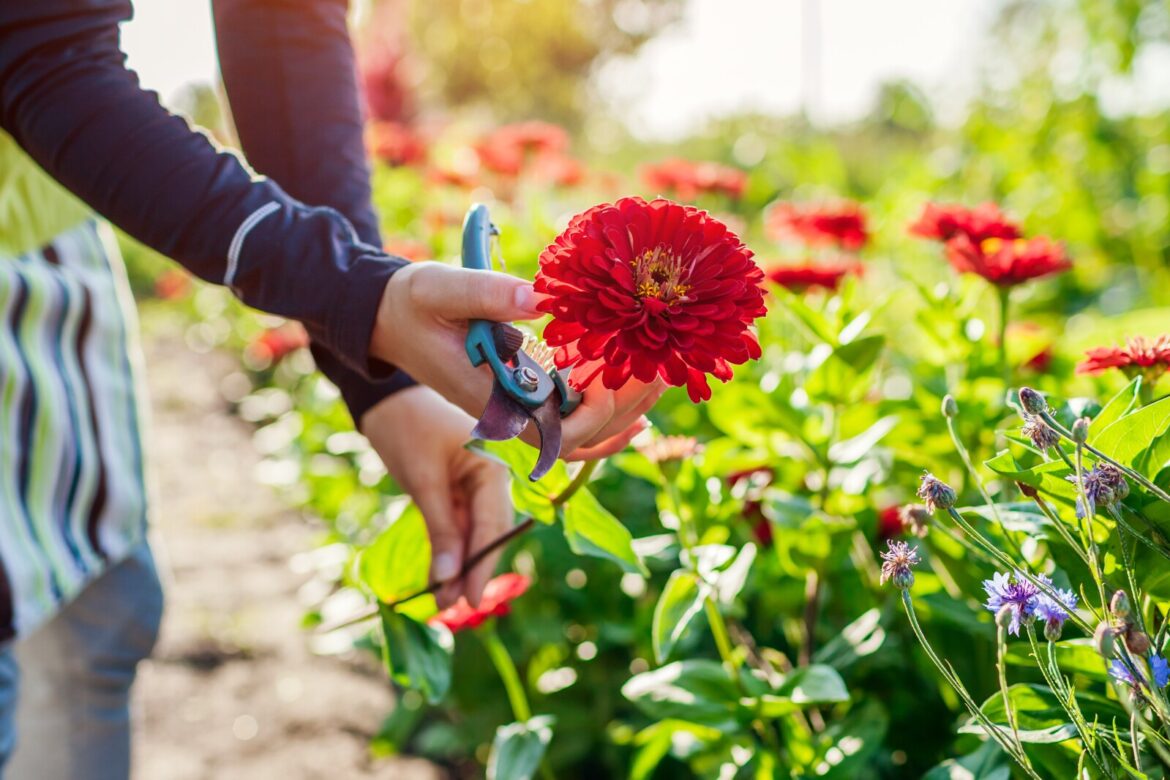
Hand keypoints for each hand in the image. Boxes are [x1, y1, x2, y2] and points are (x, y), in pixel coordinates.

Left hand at [361, 385, 512, 608]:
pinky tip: (439, 579)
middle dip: (471, 569)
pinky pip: (456, 528)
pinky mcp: (457, 493)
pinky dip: (448, 552)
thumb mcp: (423, 480)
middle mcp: (492, 478)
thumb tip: (447, 579)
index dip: (484, 563)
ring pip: (472, 535)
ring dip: (458, 566)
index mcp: (494, 466)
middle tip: (454, 606)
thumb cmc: (407, 428)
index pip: (494, 523)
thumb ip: (439, 530)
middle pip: (488, 533)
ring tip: (442, 601)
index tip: (472, 598)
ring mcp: (475, 486)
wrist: (386, 399)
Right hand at [370, 262, 665, 459]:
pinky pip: (569, 427)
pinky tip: (638, 410)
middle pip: (579, 438)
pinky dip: (605, 425)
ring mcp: (516, 410)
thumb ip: (489, 294)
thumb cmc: (414, 303)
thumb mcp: (443, 289)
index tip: (624, 373)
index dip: (596, 413)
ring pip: (580, 438)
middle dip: (624, 407)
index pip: (553, 430)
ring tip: (662, 379)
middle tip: (663, 368)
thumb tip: (540, 300)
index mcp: (490, 395)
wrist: (390, 318)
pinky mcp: (522, 397)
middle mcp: (507, 413)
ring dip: (622, 415)